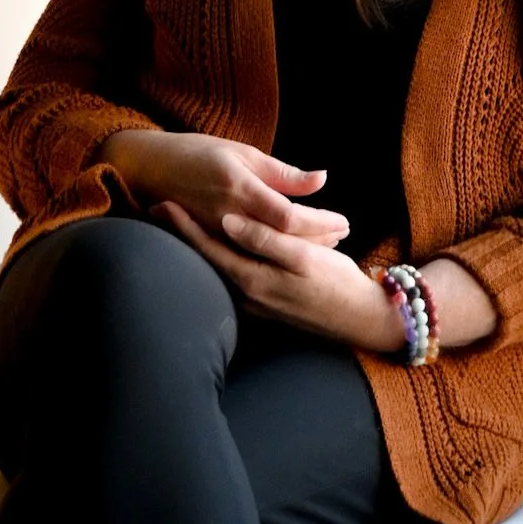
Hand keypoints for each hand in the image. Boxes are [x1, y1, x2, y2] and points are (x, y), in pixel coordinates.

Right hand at [97, 129, 349, 248]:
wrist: (151, 169)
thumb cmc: (199, 152)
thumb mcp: (242, 153)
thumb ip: (281, 172)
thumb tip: (320, 180)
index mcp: (239, 189)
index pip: (289, 218)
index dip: (320, 222)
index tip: (343, 221)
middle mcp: (229, 217)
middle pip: (284, 242)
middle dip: (318, 240)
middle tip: (343, 234)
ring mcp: (220, 237)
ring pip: (270, 254)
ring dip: (302, 248)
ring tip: (328, 242)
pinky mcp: (213, 246)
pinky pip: (252, 258)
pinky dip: (277, 254)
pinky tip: (295, 249)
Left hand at [158, 201, 406, 350]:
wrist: (364, 320)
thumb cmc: (337, 283)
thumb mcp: (303, 256)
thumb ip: (264, 239)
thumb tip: (227, 221)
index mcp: (254, 280)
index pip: (208, 248)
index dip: (184, 225)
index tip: (163, 203)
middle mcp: (248, 295)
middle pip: (207, 259)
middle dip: (183, 234)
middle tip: (158, 207)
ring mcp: (257, 303)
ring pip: (218, 268)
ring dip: (198, 245)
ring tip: (177, 221)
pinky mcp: (267, 304)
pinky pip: (234, 276)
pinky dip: (219, 257)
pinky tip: (216, 244)